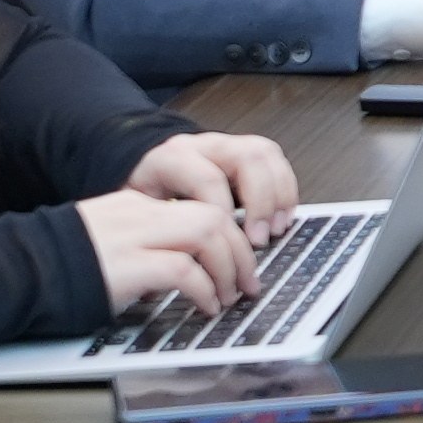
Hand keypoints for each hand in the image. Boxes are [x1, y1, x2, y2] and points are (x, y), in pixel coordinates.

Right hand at [74, 181, 254, 320]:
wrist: (22, 270)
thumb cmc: (61, 267)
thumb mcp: (111, 247)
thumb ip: (145, 249)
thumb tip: (184, 274)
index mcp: (136, 206)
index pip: (199, 207)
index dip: (228, 236)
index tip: (238, 263)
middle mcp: (139, 214)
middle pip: (213, 215)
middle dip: (240, 252)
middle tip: (247, 284)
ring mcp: (134, 236)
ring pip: (207, 232)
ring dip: (228, 268)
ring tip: (229, 297)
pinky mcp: (127, 265)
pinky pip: (184, 270)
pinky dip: (204, 289)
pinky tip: (205, 307)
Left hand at [136, 125, 297, 231]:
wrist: (144, 160)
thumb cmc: (142, 187)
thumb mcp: (137, 206)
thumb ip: (155, 230)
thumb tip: (165, 278)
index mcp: (174, 158)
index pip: (207, 178)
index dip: (221, 212)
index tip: (224, 243)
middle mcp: (205, 146)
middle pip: (248, 158)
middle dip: (260, 203)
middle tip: (259, 239)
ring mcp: (228, 145)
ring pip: (266, 155)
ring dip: (278, 195)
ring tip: (276, 229)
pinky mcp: (245, 152)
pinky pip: (276, 161)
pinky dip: (285, 190)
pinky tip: (281, 216)